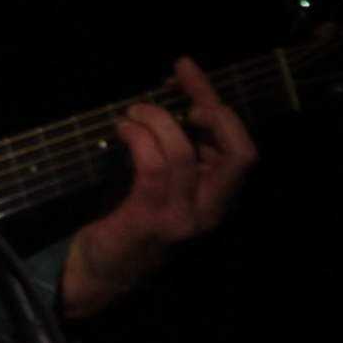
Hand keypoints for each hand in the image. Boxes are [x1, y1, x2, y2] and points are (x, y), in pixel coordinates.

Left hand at [58, 58, 255, 317]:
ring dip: (157, 119)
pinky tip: (124, 129)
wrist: (103, 269)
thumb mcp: (167, 179)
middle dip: (210, 107)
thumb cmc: (133, 215)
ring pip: (184, 152)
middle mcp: (212, 209)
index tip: (186, 72)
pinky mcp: (151, 219)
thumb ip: (178, 145)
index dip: (218, 103)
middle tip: (175, 84)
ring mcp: (184, 217)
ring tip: (135, 110)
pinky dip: (138, 138)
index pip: (240, 146)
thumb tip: (172, 91)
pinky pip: (153, 167)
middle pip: (238, 152)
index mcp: (219, 195)